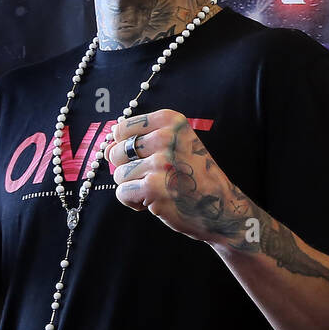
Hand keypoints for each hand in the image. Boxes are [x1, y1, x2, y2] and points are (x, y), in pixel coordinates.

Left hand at [105, 109, 251, 244]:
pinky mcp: (153, 187)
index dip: (127, 147)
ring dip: (134, 187)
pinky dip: (134, 202)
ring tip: (159, 189)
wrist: (222, 208)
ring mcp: (159, 162)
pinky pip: (122, 193)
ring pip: (119, 175)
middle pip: (116, 152)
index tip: (148, 158)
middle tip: (157, 177)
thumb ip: (143, 140)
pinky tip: (155, 202)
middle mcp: (166, 137)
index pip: (122, 129)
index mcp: (171, 121)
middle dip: (130, 169)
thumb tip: (106, 146)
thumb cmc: (195, 177)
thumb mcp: (178, 145)